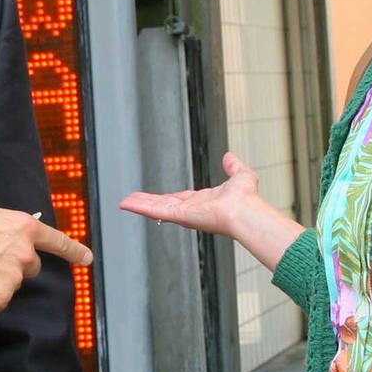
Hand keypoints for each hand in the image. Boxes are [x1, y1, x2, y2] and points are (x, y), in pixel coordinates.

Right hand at [0, 205, 92, 313]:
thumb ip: (5, 227)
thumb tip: (6, 236)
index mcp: (24, 227)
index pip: (56, 241)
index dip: (73, 251)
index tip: (87, 259)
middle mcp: (25, 253)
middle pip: (30, 269)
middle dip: (13, 268)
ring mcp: (14, 277)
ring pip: (10, 286)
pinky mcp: (0, 298)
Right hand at [119, 153, 302, 271]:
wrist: (246, 210)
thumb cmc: (247, 199)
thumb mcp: (240, 176)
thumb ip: (233, 167)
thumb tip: (229, 157)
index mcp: (204, 202)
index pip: (180, 200)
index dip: (166, 199)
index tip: (156, 198)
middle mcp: (192, 210)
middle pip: (164, 205)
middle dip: (148, 202)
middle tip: (132, 200)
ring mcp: (184, 214)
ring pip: (156, 209)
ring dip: (140, 205)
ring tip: (124, 202)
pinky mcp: (179, 215)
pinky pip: (156, 211)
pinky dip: (140, 207)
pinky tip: (127, 204)